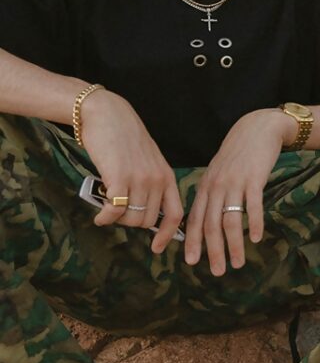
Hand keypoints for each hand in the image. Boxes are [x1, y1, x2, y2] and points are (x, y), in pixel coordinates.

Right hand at [80, 90, 182, 253]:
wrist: (107, 114)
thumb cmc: (124, 139)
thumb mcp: (147, 161)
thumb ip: (150, 184)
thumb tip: (143, 213)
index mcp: (167, 176)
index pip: (176, 213)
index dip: (167, 234)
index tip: (157, 248)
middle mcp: (157, 180)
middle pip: (147, 220)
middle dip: (130, 222)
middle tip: (116, 212)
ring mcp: (140, 179)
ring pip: (130, 218)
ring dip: (116, 220)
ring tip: (107, 208)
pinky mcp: (119, 177)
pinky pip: (114, 211)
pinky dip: (105, 218)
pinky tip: (99, 216)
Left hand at [185, 109, 292, 274]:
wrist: (257, 129)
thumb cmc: (239, 154)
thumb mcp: (219, 172)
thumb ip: (213, 193)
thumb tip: (208, 218)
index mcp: (205, 187)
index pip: (194, 219)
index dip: (192, 242)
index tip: (192, 262)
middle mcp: (216, 187)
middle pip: (211, 225)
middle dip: (213, 251)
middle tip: (217, 272)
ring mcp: (234, 183)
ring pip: (230, 220)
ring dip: (233, 244)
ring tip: (238, 262)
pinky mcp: (254, 179)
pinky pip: (252, 205)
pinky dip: (253, 223)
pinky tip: (256, 238)